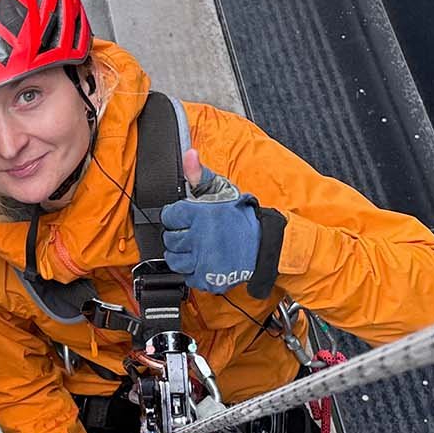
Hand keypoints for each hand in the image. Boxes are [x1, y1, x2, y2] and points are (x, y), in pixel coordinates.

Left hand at [162, 150, 270, 293]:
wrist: (264, 244)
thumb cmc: (240, 217)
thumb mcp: (222, 190)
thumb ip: (200, 174)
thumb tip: (188, 154)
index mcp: (200, 214)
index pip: (169, 216)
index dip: (175, 216)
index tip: (182, 217)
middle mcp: (200, 237)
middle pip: (169, 239)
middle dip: (178, 235)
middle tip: (191, 233)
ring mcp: (203, 260)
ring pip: (174, 259)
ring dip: (181, 254)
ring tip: (194, 247)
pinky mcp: (207, 277)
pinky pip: (187, 275)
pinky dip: (192, 270)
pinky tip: (203, 260)